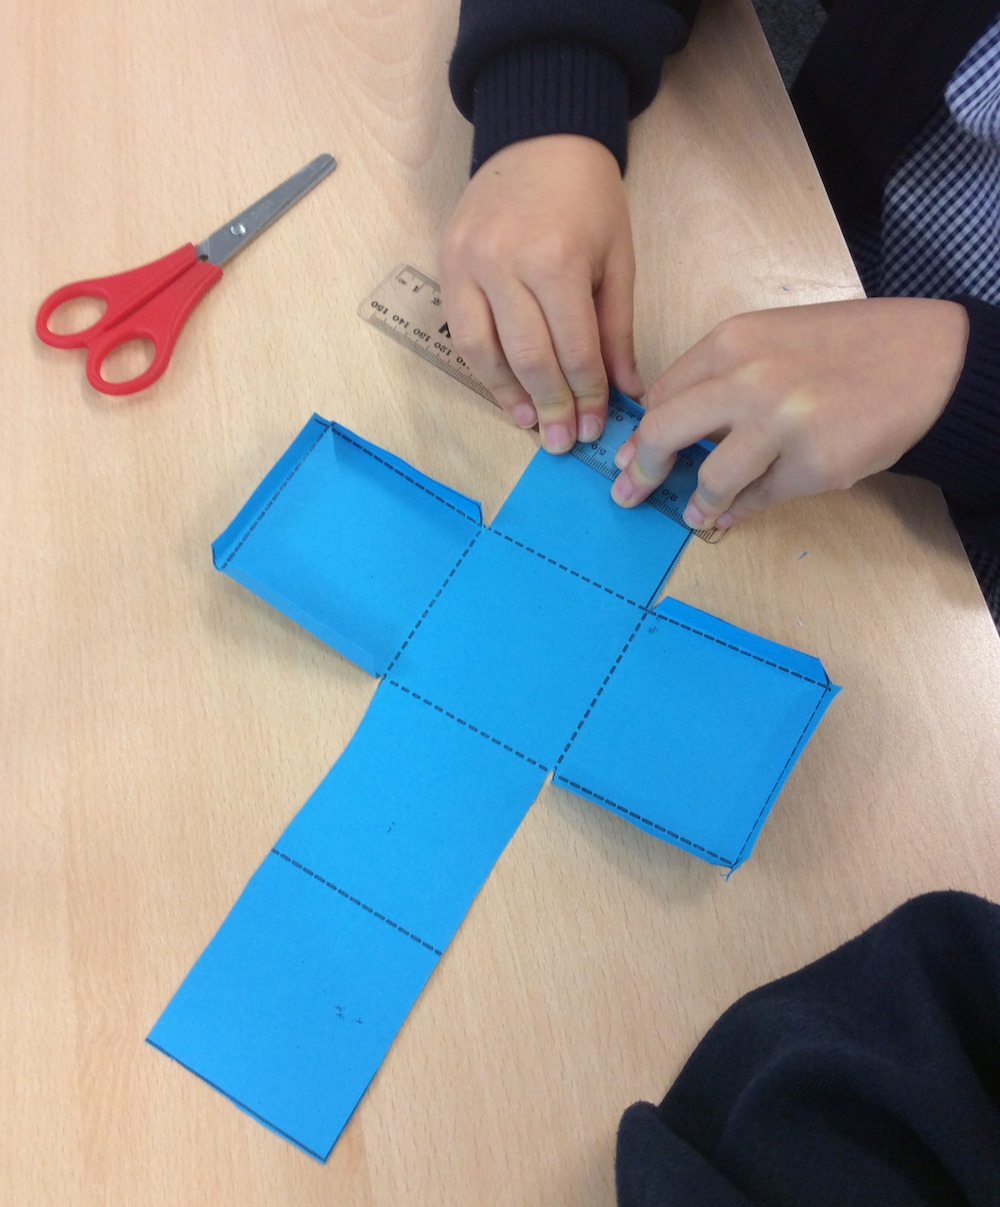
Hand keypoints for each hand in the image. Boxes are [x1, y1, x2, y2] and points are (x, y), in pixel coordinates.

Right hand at [439, 134, 642, 452]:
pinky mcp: (446, 266)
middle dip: (550, 407)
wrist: (538, 139)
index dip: (585, 396)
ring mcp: (469, 265)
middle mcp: (505, 265)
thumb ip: (617, 330)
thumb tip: (625, 390)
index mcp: (556, 260)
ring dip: (509, 396)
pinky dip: (484, 369)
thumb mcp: (617, 259)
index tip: (593, 427)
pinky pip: (462, 334)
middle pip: (529, 358)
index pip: (573, 349)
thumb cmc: (587, 198)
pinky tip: (505, 391)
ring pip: (485, 353)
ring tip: (530, 424)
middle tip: (562, 442)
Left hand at [610, 298, 968, 527]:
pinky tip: (733, 514)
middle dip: (639, 470)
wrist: (928, 358)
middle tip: (630, 492)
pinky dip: (739, 511)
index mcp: (732, 341)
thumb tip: (672, 434)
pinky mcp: (813, 465)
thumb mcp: (772, 339)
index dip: (640, 432)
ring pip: (710, 478)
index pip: (661, 394)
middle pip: (663, 433)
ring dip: (696, 504)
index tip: (627, 455)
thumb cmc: (845, 348)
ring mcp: (781, 424)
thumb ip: (720, 378)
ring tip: (694, 514)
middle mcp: (749, 379)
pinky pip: (758, 499)